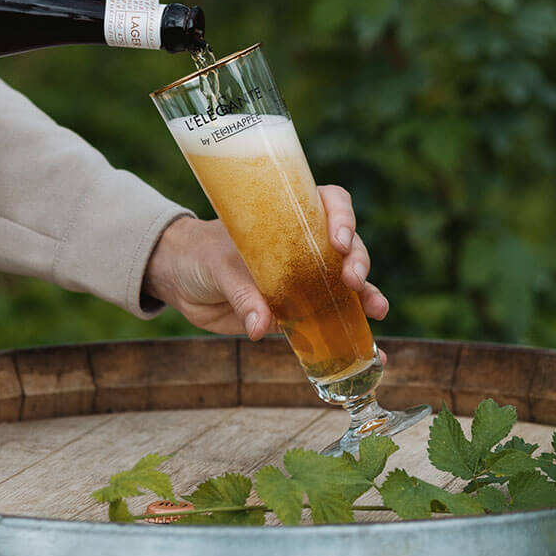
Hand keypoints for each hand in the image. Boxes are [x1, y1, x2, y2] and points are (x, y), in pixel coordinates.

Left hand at [142, 185, 388, 340]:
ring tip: (377, 310)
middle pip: (346, 247)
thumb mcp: (217, 266)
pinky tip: (371, 352)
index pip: (329, 204)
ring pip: (345, 286)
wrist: (178, 279)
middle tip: (353, 280)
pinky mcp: (294, 312)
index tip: (338, 239)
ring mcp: (303, 280)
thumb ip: (242, 295)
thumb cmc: (199, 253)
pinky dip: (350, 337)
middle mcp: (304, 246)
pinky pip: (327, 323)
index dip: (342, 217)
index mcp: (288, 218)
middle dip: (358, 261)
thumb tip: (260, 326)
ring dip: (366, 297)